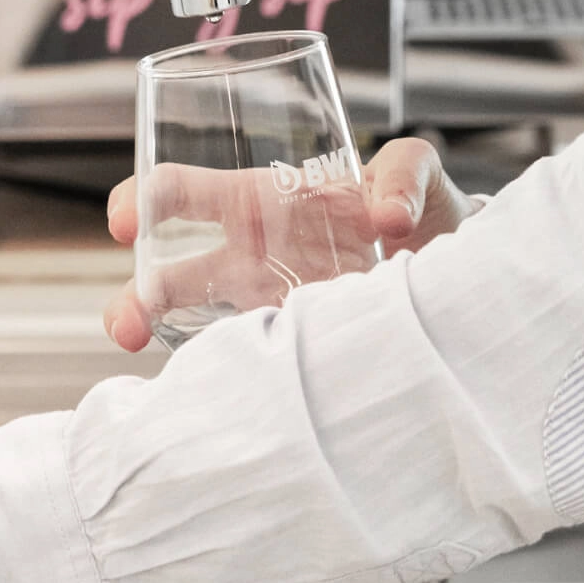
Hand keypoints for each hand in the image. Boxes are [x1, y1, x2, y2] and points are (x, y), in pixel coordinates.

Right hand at [104, 137, 480, 351]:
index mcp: (259, 202)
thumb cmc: (419, 210)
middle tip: (125, 325)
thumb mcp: (420, 176)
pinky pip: (248, 370)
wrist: (458, 276)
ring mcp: (266, 310)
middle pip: (168, 275)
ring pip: (193, 332)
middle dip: (134, 298)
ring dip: (168, 351)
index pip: (179, 193)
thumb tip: (387, 216)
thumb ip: (407, 176)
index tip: (126, 224)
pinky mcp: (293, 353)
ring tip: (156, 377)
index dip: (142, 200)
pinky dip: (228, 386)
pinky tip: (220, 406)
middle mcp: (249, 258)